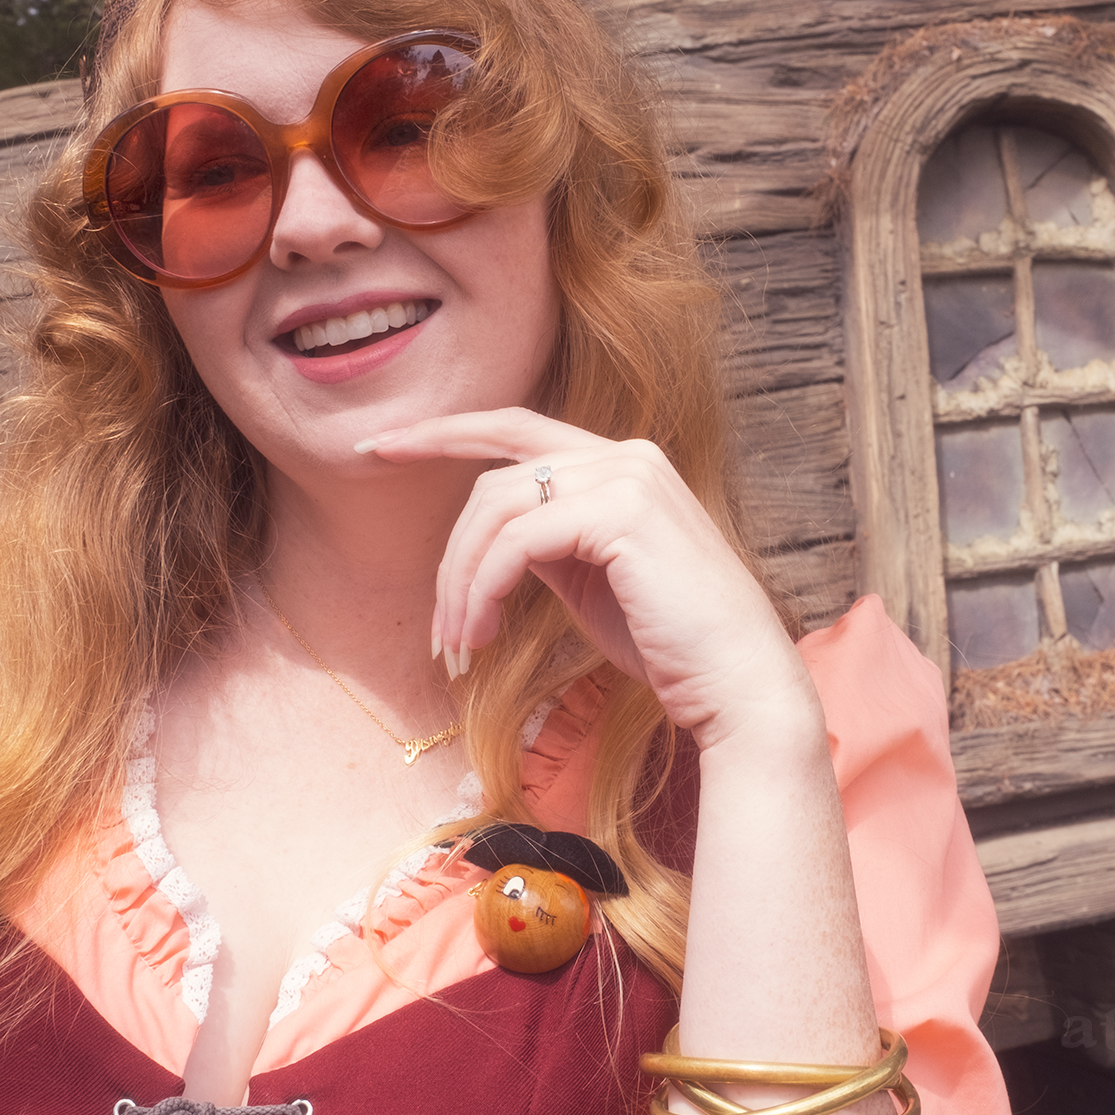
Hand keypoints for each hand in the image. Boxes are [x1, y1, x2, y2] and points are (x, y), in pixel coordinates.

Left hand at [356, 408, 816, 748]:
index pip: (515, 427)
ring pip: (498, 509)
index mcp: (622, 464)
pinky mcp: (621, 514)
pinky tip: (481, 635)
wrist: (736, 686)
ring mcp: (627, 478)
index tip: (378, 446)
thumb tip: (486, 544)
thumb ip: (546, 546)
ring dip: (461, 583)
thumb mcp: (591, 583)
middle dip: (449, 552)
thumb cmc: (669, 647)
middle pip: (495, 477)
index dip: (443, 432)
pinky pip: (517, 543)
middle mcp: (627, 456)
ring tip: (458, 647)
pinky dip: (483, 590)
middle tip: (438, 631)